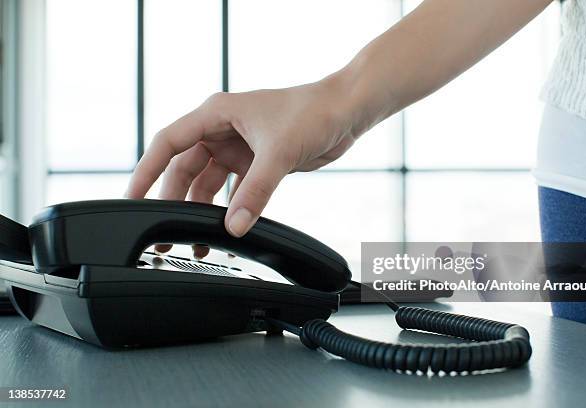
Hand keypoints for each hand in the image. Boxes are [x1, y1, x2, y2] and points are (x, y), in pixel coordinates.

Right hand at [125, 73, 362, 256]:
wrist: (346, 111)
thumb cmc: (313, 111)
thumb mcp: (279, 152)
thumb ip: (256, 191)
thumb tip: (233, 227)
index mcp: (217, 114)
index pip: (168, 143)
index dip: (147, 171)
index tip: (133, 198)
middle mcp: (222, 130)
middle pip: (185, 169)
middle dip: (174, 199)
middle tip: (167, 232)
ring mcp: (239, 147)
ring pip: (209, 182)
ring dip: (203, 209)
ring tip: (197, 240)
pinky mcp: (257, 162)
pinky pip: (234, 190)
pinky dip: (230, 208)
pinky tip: (227, 228)